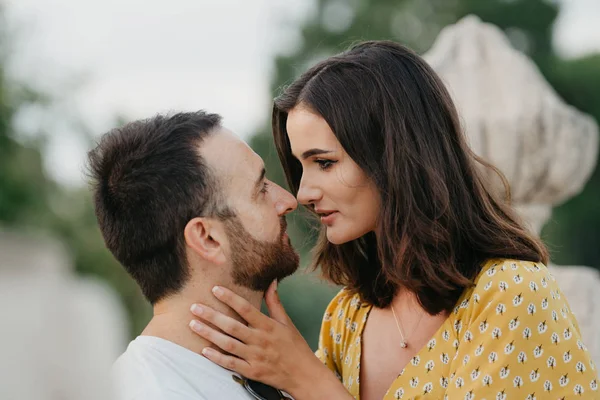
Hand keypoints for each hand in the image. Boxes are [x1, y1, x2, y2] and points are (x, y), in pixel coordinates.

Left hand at [188, 280, 350, 399]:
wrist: (304, 374)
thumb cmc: (294, 346)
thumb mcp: (287, 322)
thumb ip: (275, 302)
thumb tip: (272, 281)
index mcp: (268, 326)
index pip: (246, 308)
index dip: (230, 298)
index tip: (215, 289)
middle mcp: (260, 340)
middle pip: (232, 326)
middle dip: (211, 316)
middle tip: (195, 307)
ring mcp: (255, 357)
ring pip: (228, 344)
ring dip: (209, 334)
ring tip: (193, 325)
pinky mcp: (252, 371)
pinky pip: (231, 364)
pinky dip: (217, 358)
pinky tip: (204, 350)